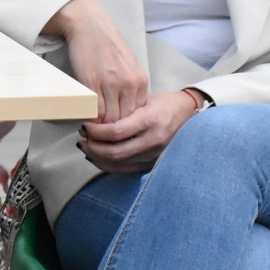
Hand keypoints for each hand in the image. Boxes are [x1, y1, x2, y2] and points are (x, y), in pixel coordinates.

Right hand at [49, 0, 146, 122]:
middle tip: (102, 132)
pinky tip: (86, 115)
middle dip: (112, 127)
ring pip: (108, 117)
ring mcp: (110, 83)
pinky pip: (94, 109)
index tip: (114, 126)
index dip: (124, 123)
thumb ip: (130, 86)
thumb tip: (125, 107)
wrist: (89, 26)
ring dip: (100, 125)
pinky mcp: (92, 82)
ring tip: (93, 128)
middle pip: (123, 118)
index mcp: (140, 80)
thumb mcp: (128, 66)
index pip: (136, 113)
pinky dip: (90, 116)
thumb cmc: (106, 45)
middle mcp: (128, 83)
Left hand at [79, 91, 197, 171]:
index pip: (115, 132)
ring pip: (117, 164)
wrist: (187, 114)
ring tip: (86, 146)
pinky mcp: (152, 163)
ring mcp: (154, 155)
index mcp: (150, 120)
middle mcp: (153, 140)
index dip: (95, 132)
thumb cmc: (163, 104)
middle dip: (92, 146)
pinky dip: (107, 165)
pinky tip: (97, 156)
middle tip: (82, 138)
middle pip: (114, 152)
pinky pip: (125, 169)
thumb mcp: (142, 99)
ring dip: (97, 157)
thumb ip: (120, 110)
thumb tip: (92, 118)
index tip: (85, 126)